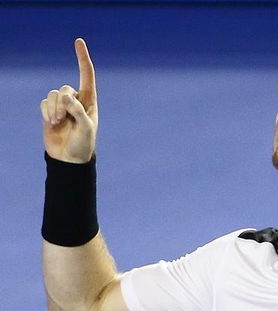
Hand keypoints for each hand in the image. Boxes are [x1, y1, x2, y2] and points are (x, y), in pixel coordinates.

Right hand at [40, 38, 97, 162]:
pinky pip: (44, 103)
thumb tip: (67, 96)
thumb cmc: (83, 144)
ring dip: (54, 109)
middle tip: (64, 119)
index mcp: (90, 101)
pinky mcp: (49, 112)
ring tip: (58, 123)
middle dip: (63, 103)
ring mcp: (62, 106)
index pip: (87, 75)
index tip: (78, 41)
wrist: (69, 158)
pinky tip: (52, 124)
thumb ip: (78, 111)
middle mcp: (76, 101)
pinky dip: (46, 112)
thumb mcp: (86, 128)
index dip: (82, 58)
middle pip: (65, 88)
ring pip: (53, 95)